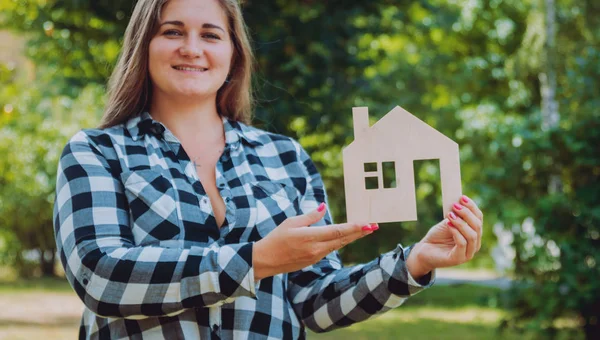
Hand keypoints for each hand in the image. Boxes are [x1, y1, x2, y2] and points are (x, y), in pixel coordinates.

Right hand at [253, 203, 377, 279]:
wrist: (265, 261)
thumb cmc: (275, 238)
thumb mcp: (291, 222)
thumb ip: (310, 217)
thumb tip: (323, 207)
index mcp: (310, 237)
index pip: (337, 231)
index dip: (354, 228)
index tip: (368, 224)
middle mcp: (316, 249)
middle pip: (343, 239)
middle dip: (360, 232)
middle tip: (375, 226)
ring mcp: (316, 257)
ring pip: (339, 245)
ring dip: (352, 237)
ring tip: (366, 230)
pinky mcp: (313, 261)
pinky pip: (331, 249)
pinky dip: (340, 242)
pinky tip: (347, 237)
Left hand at [407, 195, 483, 277]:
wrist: (424, 250)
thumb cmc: (437, 236)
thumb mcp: (448, 222)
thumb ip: (456, 215)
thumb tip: (460, 201)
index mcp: (474, 234)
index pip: (479, 218)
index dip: (472, 207)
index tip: (462, 197)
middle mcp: (474, 244)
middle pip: (478, 226)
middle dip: (467, 213)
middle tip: (455, 205)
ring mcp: (468, 253)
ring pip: (472, 235)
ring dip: (461, 223)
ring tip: (450, 214)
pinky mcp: (458, 259)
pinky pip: (462, 243)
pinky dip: (456, 232)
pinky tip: (448, 224)